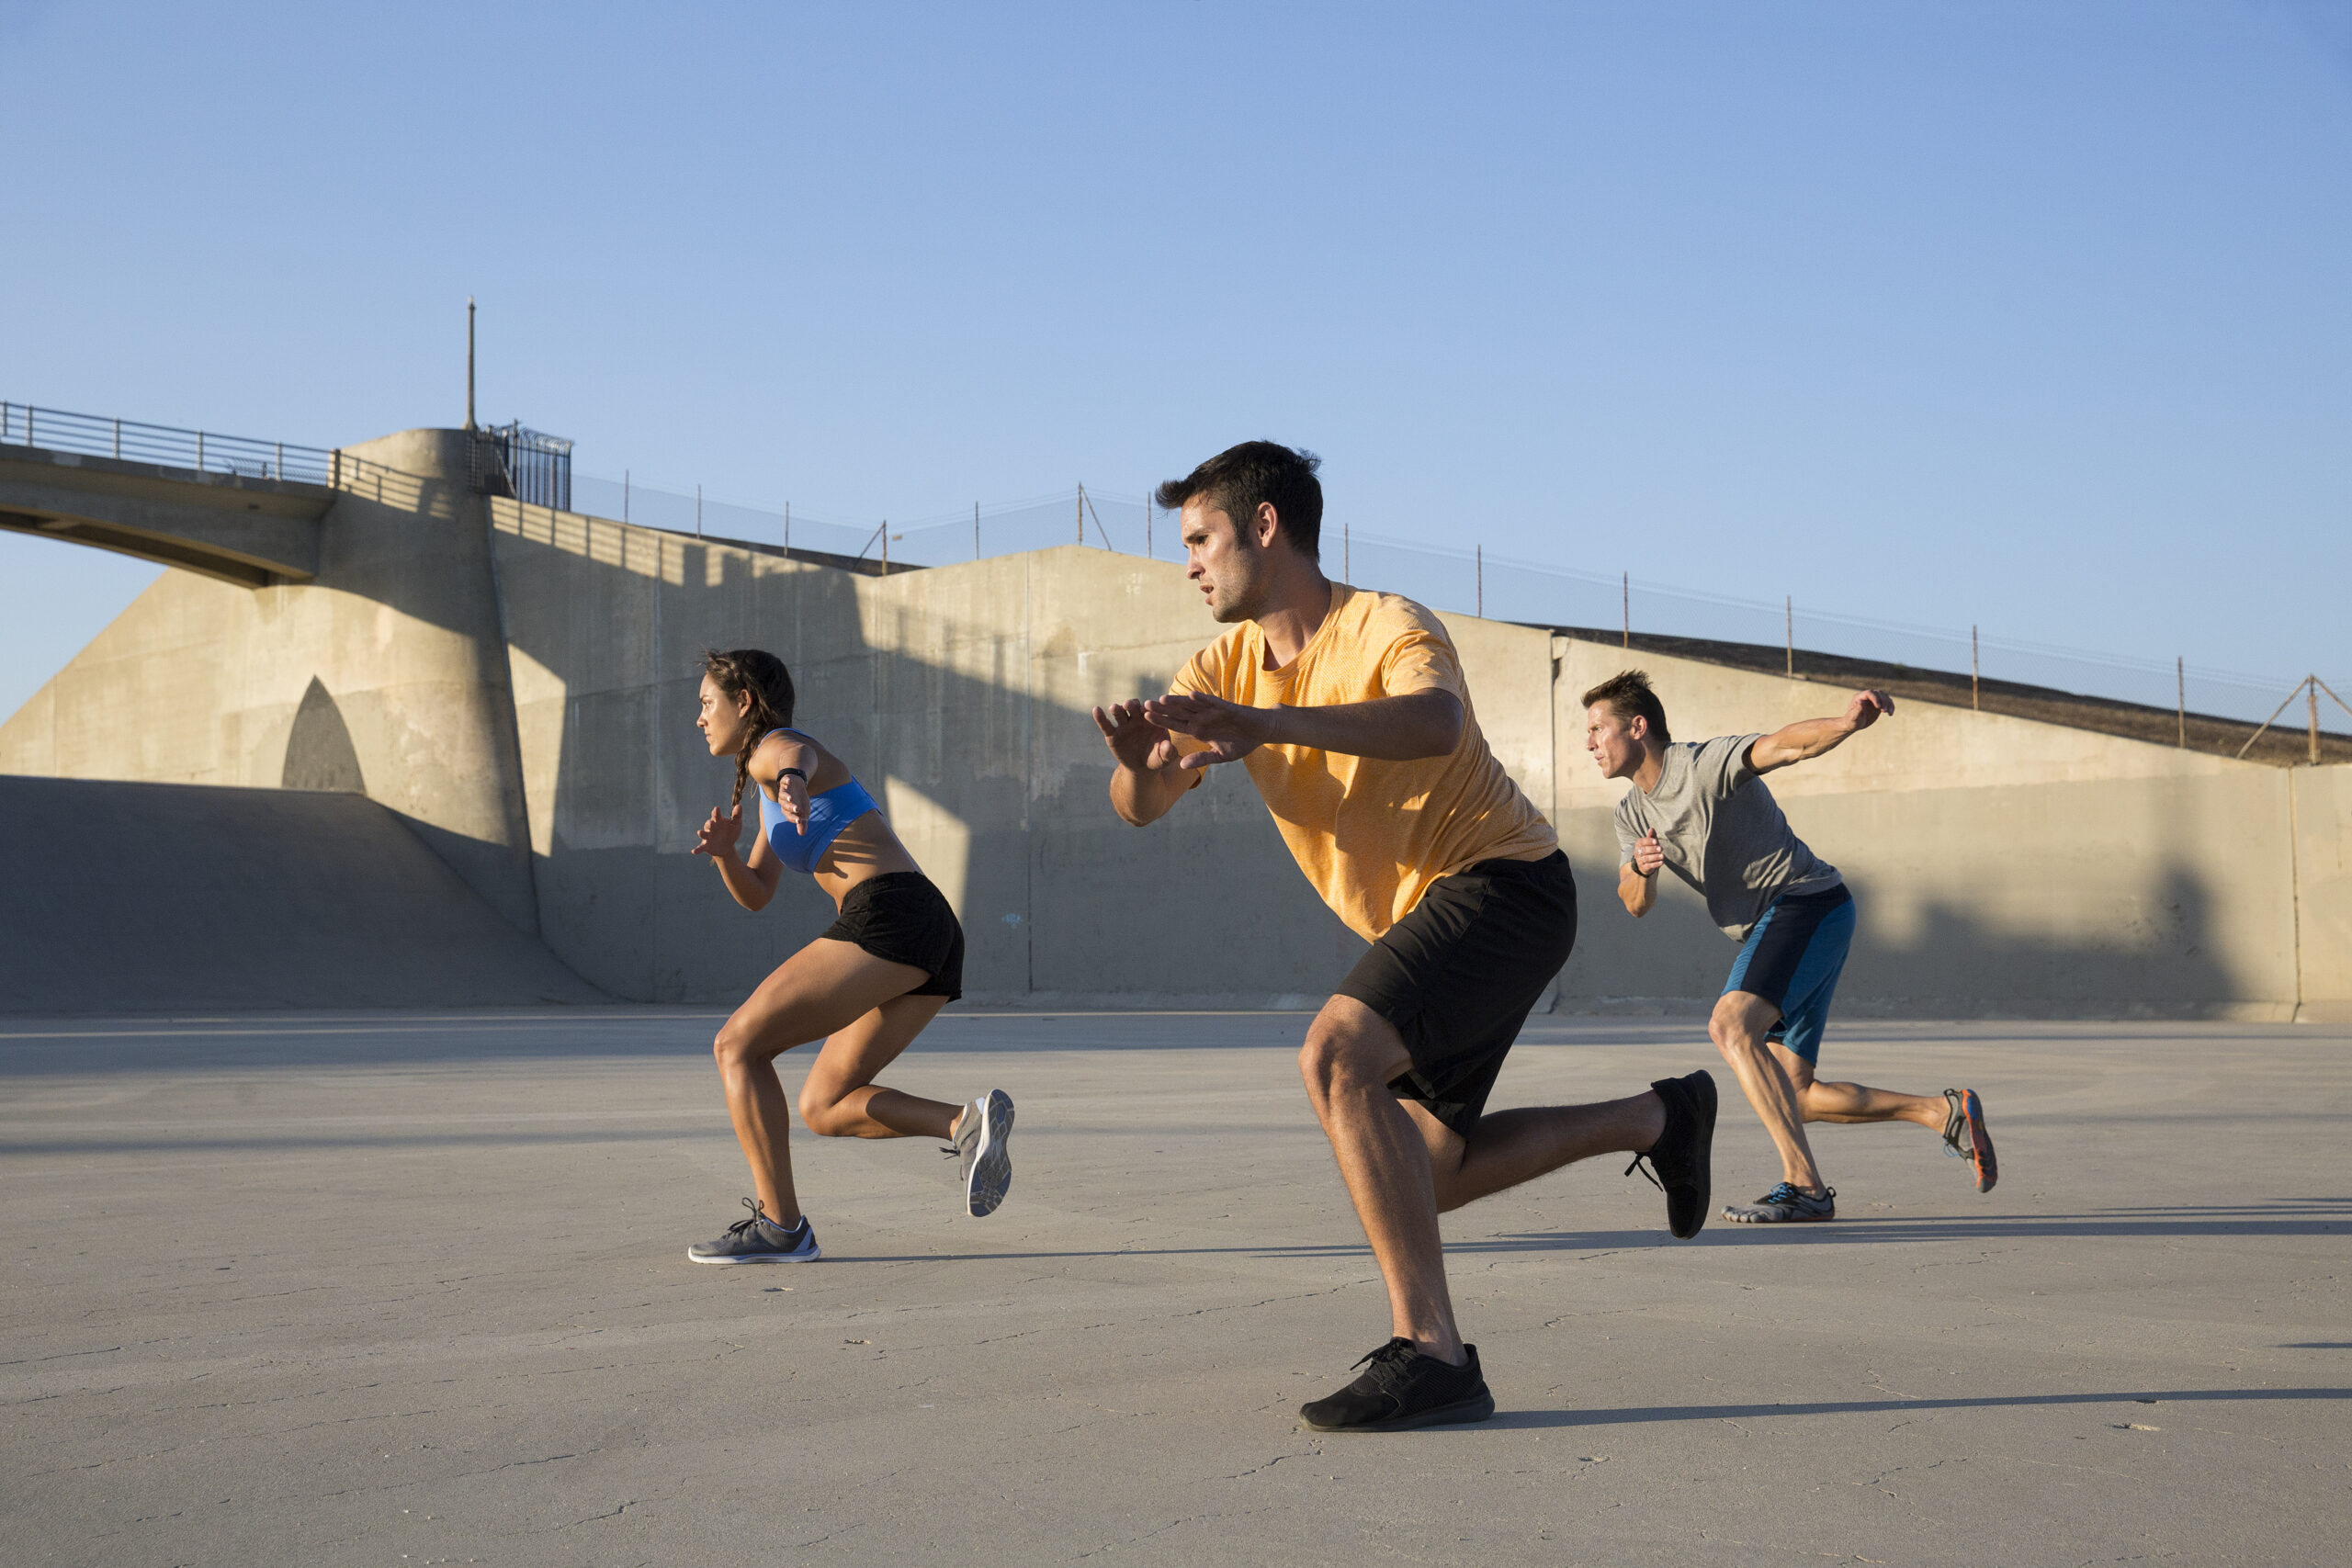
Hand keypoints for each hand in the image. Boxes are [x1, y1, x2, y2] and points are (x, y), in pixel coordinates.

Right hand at [693, 802, 742, 860]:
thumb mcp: (736, 825)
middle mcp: (711, 827)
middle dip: (709, 823)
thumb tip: (739, 806)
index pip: (716, 815)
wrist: (727, 847)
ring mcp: (708, 836)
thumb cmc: (730, 832)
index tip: (717, 809)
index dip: (716, 812)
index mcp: (718, 821)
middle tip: (712, 823)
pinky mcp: (706, 846)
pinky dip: (697, 849)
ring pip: (703, 834)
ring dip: (702, 833)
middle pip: (709, 824)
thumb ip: (737, 816)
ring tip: (700, 833)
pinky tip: (694, 851)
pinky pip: (701, 847)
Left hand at [774, 772, 809, 829]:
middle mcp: (783, 801)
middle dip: (790, 808)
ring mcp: (784, 790)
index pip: (788, 815)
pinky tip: (789, 782)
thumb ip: (802, 822)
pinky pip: (784, 781)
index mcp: (787, 809)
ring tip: (791, 798)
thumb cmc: (799, 800)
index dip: (793, 818)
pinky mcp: (785, 781)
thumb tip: (802, 834)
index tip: (800, 820)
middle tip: (797, 809)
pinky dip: (786, 781)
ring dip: (786, 797)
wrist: (797, 784)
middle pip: (784, 805)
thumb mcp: (803, 811)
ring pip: (782, 795)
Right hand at [1092, 699, 1184, 771]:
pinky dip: (1100, 717)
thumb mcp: (1165, 757)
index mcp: (1154, 720)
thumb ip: (1168, 752)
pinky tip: (1096, 710)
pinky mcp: (1113, 734)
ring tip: (1114, 707)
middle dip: (1132, 705)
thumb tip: (1168, 746)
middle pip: (1134, 708)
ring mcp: (1125, 725)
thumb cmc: (1157, 758)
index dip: (1150, 709)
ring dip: (1118, 709)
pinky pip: (1106, 725)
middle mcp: (1138, 719)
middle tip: (1130, 704)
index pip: (1152, 711)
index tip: (1148, 708)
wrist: (1143, 768)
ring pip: (1121, 714)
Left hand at [1139, 691, 1269, 768]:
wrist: (1261, 732)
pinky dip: (1202, 699)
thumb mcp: (1219, 756)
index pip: (1175, 725)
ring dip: (1178, 702)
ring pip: (1191, 705)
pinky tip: (1191, 696)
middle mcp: (1202, 718)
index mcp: (1198, 730)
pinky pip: (1212, 702)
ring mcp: (1213, 711)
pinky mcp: (1226, 707)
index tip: (1145, 719)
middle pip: (1178, 713)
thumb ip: (1201, 758)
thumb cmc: (1241, 743)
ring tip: (1162, 699)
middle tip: (1144, 705)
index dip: (1161, 721)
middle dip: (1162, 709)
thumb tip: (1181, 765)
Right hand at [1633, 832, 1664, 876]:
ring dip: (1655, 857)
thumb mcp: (1651, 843)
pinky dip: (1656, 864)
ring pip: (1646, 858)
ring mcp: (1640, 861)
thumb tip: (1651, 828)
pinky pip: (1649, 866)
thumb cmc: (1649, 850)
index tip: (1656, 841)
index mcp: (1638, 845)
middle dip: (1653, 849)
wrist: (1644, 864)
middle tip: (1661, 848)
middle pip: (1644, 850)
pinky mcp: (1644, 868)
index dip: (1648, 841)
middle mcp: (1637, 852)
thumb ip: (1651, 836)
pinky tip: (1662, 862)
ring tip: (1663, 855)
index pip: (1641, 842)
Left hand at [1846, 688, 1894, 730]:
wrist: (1854, 725)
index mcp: (1859, 697)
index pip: (1869, 693)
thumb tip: (1860, 701)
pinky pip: (1887, 702)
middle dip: (1883, 701)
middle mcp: (1867, 696)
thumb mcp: (1853, 717)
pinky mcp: (1879, 704)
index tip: (1878, 707)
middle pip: (1878, 693)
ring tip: (1888, 712)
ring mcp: (1873, 700)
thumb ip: (1857, 710)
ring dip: (1888, 703)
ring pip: (1884, 696)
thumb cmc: (1851, 722)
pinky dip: (1891, 707)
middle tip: (1884, 711)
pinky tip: (1890, 714)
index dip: (1875, 698)